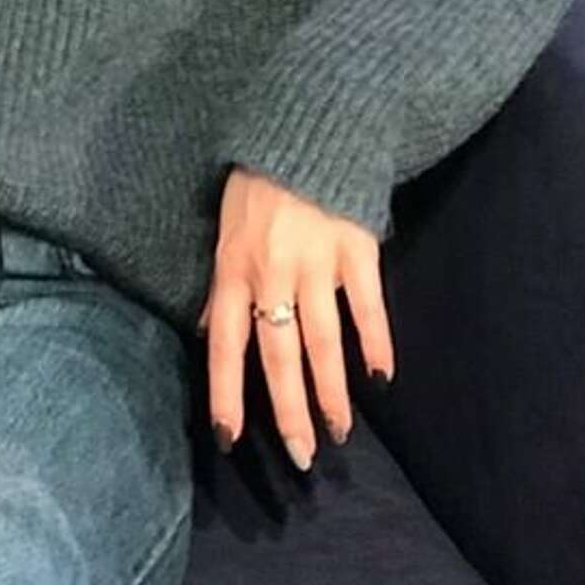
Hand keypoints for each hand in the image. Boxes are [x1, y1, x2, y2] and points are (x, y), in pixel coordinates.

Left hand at [196, 166, 394, 470]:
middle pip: (278, 354)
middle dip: (289, 410)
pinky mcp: (356, 248)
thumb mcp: (223, 230)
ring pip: (323, 340)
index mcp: (233, 268)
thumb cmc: (257, 183)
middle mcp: (272, 272)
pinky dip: (377, 343)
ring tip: (340, 430)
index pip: (224, 343)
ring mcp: (317, 261)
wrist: (304, 128)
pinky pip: (367, 305)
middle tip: (302, 456)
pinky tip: (382, 377)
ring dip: (332, 391)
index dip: (226, 392)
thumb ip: (219, 283)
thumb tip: (203, 329)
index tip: (230, 438)